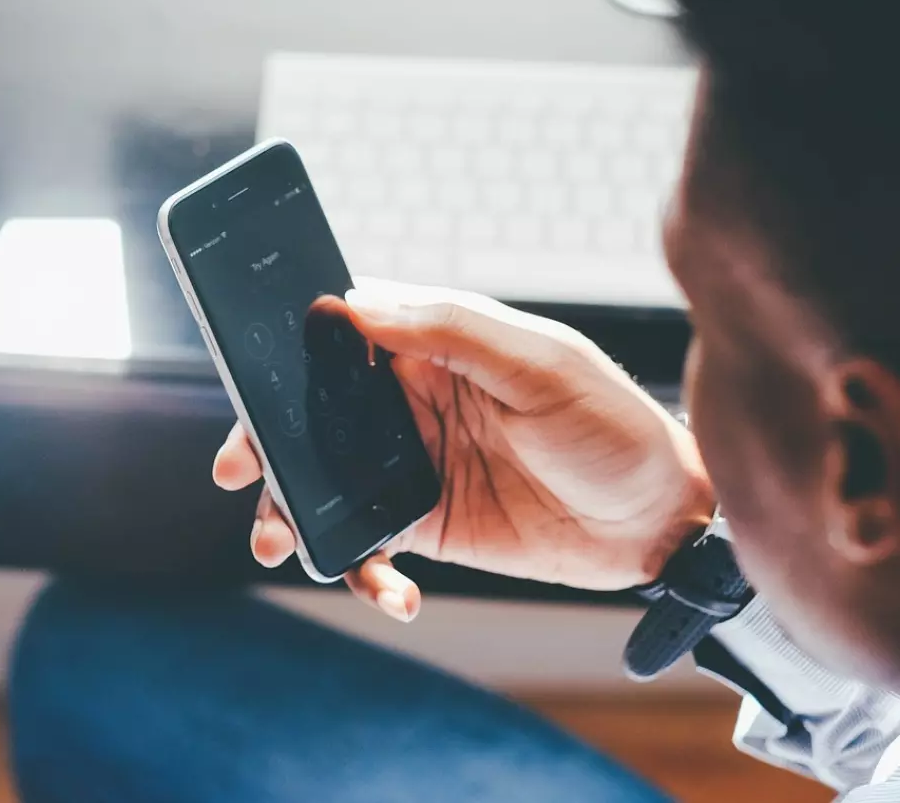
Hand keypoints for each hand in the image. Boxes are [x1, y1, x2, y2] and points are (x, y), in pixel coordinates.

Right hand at [213, 279, 713, 621]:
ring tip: (276, 540)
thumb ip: (452, 330)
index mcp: (434, 346)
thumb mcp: (541, 363)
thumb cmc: (613, 424)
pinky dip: (362, 570)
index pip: (342, 334)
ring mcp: (413, 464)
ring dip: (290, 510)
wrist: (660, 522)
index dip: (288, 350)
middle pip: (313, 411)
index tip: (250, 375)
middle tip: (238, 465)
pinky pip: (368, 544)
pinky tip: (393, 592)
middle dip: (265, 437)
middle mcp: (412, 401)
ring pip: (325, 480)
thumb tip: (356, 307)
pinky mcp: (425, 524)